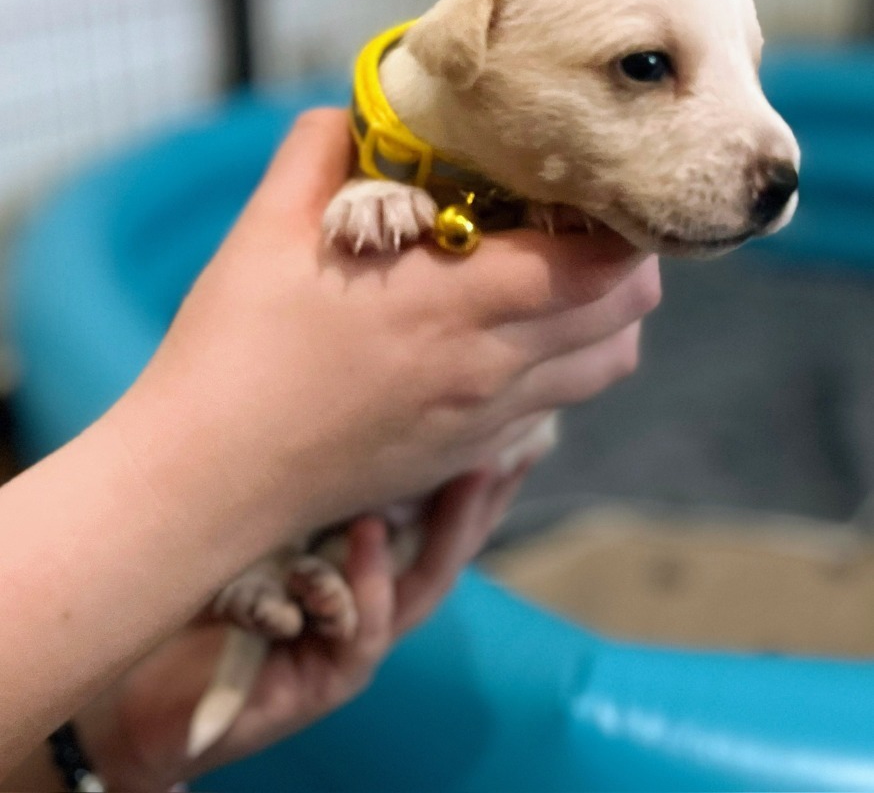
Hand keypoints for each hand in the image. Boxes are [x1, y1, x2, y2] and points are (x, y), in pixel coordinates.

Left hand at [75, 468, 528, 792]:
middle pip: (448, 547)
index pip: (437, 520)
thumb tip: (341, 411)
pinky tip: (366, 531)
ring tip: (468, 470)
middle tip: (516, 442)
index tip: (512, 428)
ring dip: (447, 527)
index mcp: (366, 570)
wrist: (148, 693)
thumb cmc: (205, 599)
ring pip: (421, 585)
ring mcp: (354, 646)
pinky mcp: (328, 681)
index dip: (477, 479)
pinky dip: (367, 581)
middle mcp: (372, 605)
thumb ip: (305, 491)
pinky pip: (362, 629)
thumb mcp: (265, 531)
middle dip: (484, 497)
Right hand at [106, 108, 659, 581]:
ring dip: (606, 318)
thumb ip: (317, 151)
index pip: (601, 262)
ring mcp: (487, 418)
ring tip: (561, 280)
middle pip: (625, 314)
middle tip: (585, 223)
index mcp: (453, 298)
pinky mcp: (469, 454)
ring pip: (604, 365)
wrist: (211, 475)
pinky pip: (555, 406)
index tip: (592, 184)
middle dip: (629, 261)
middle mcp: (491, 364)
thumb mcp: (266, 229)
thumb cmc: (234, 349)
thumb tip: (353, 111)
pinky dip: (563, 365)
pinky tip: (510, 340)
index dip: (621, 219)